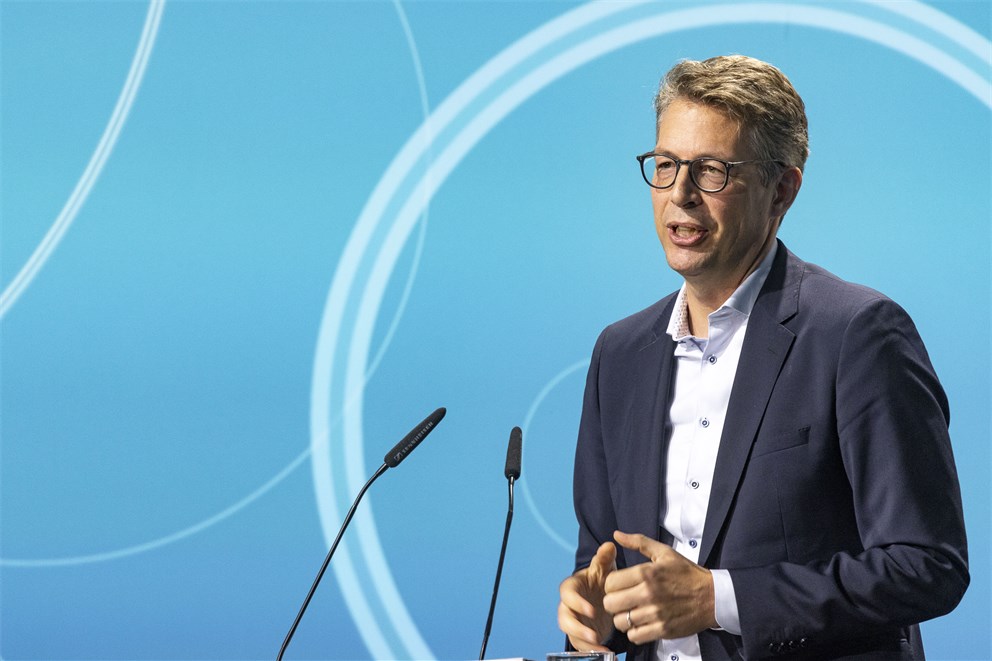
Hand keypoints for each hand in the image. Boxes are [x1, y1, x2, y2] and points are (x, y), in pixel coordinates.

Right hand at [557, 541, 616, 650]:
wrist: (604, 595)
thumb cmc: (601, 580)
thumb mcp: (604, 569)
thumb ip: (605, 558)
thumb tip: (609, 545)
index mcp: (572, 587)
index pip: (566, 594)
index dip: (576, 603)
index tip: (591, 610)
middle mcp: (569, 604)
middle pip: (563, 617)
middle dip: (577, 627)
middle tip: (593, 634)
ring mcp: (573, 620)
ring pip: (570, 632)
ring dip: (582, 640)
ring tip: (598, 646)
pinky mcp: (579, 633)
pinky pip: (580, 643)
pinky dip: (590, 649)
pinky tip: (605, 652)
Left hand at [602, 531, 716, 643]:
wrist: (713, 597)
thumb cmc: (687, 574)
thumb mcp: (664, 553)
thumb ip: (638, 542)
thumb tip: (616, 535)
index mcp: (646, 573)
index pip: (610, 583)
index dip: (611, 585)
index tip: (618, 586)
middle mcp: (648, 594)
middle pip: (610, 604)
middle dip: (613, 602)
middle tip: (622, 600)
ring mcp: (655, 614)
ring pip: (620, 622)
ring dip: (623, 618)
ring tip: (631, 613)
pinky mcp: (662, 630)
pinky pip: (634, 637)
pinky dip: (634, 632)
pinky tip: (640, 624)